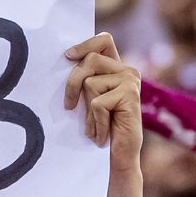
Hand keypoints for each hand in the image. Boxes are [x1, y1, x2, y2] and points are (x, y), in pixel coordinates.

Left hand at [65, 34, 141, 173]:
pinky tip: (102, 135)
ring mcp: (130, 81)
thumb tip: (64, 61)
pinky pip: (97, 103)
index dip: (86, 44)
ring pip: (90, 83)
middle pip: (90, 60)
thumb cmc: (101, 128)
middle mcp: (127, 70)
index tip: (67, 56)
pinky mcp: (130, 95)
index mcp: (117, 68)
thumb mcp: (89, 99)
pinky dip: (95, 123)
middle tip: (69, 107)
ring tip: (95, 125)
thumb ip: (84, 79)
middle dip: (73, 83)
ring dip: (87, 110)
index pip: (104, 40)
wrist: (120, 155)